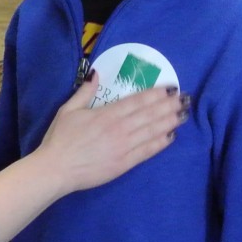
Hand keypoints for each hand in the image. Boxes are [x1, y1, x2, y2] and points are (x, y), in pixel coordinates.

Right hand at [0, 74, 186, 241]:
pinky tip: (170, 136)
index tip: (169, 88)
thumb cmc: (60, 138)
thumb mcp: (68, 110)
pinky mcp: (125, 163)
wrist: (57, 169)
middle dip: (168, 106)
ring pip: (152, 131)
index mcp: (106, 114)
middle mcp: (119, 129)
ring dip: (169, 121)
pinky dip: (160, 143)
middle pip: (149, 115)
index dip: (154, 94)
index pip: (136, 101)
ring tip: (183, 114)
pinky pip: (147, 151)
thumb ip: (84, 92)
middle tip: (185, 99)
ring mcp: (124, 147)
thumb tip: (95, 73)